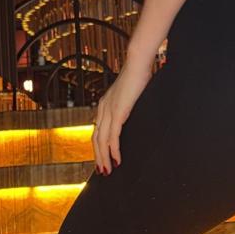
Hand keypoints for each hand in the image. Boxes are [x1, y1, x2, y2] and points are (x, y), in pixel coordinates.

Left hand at [91, 55, 152, 174]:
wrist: (137, 63)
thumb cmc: (138, 75)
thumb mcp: (130, 93)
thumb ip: (127, 104)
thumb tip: (132, 111)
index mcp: (104, 104)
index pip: (97, 130)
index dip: (98, 146)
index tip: (102, 158)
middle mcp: (103, 108)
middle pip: (96, 138)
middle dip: (98, 156)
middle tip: (103, 170)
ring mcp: (108, 111)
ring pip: (101, 141)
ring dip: (104, 158)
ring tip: (108, 170)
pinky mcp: (117, 113)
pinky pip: (112, 137)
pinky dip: (113, 150)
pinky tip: (117, 159)